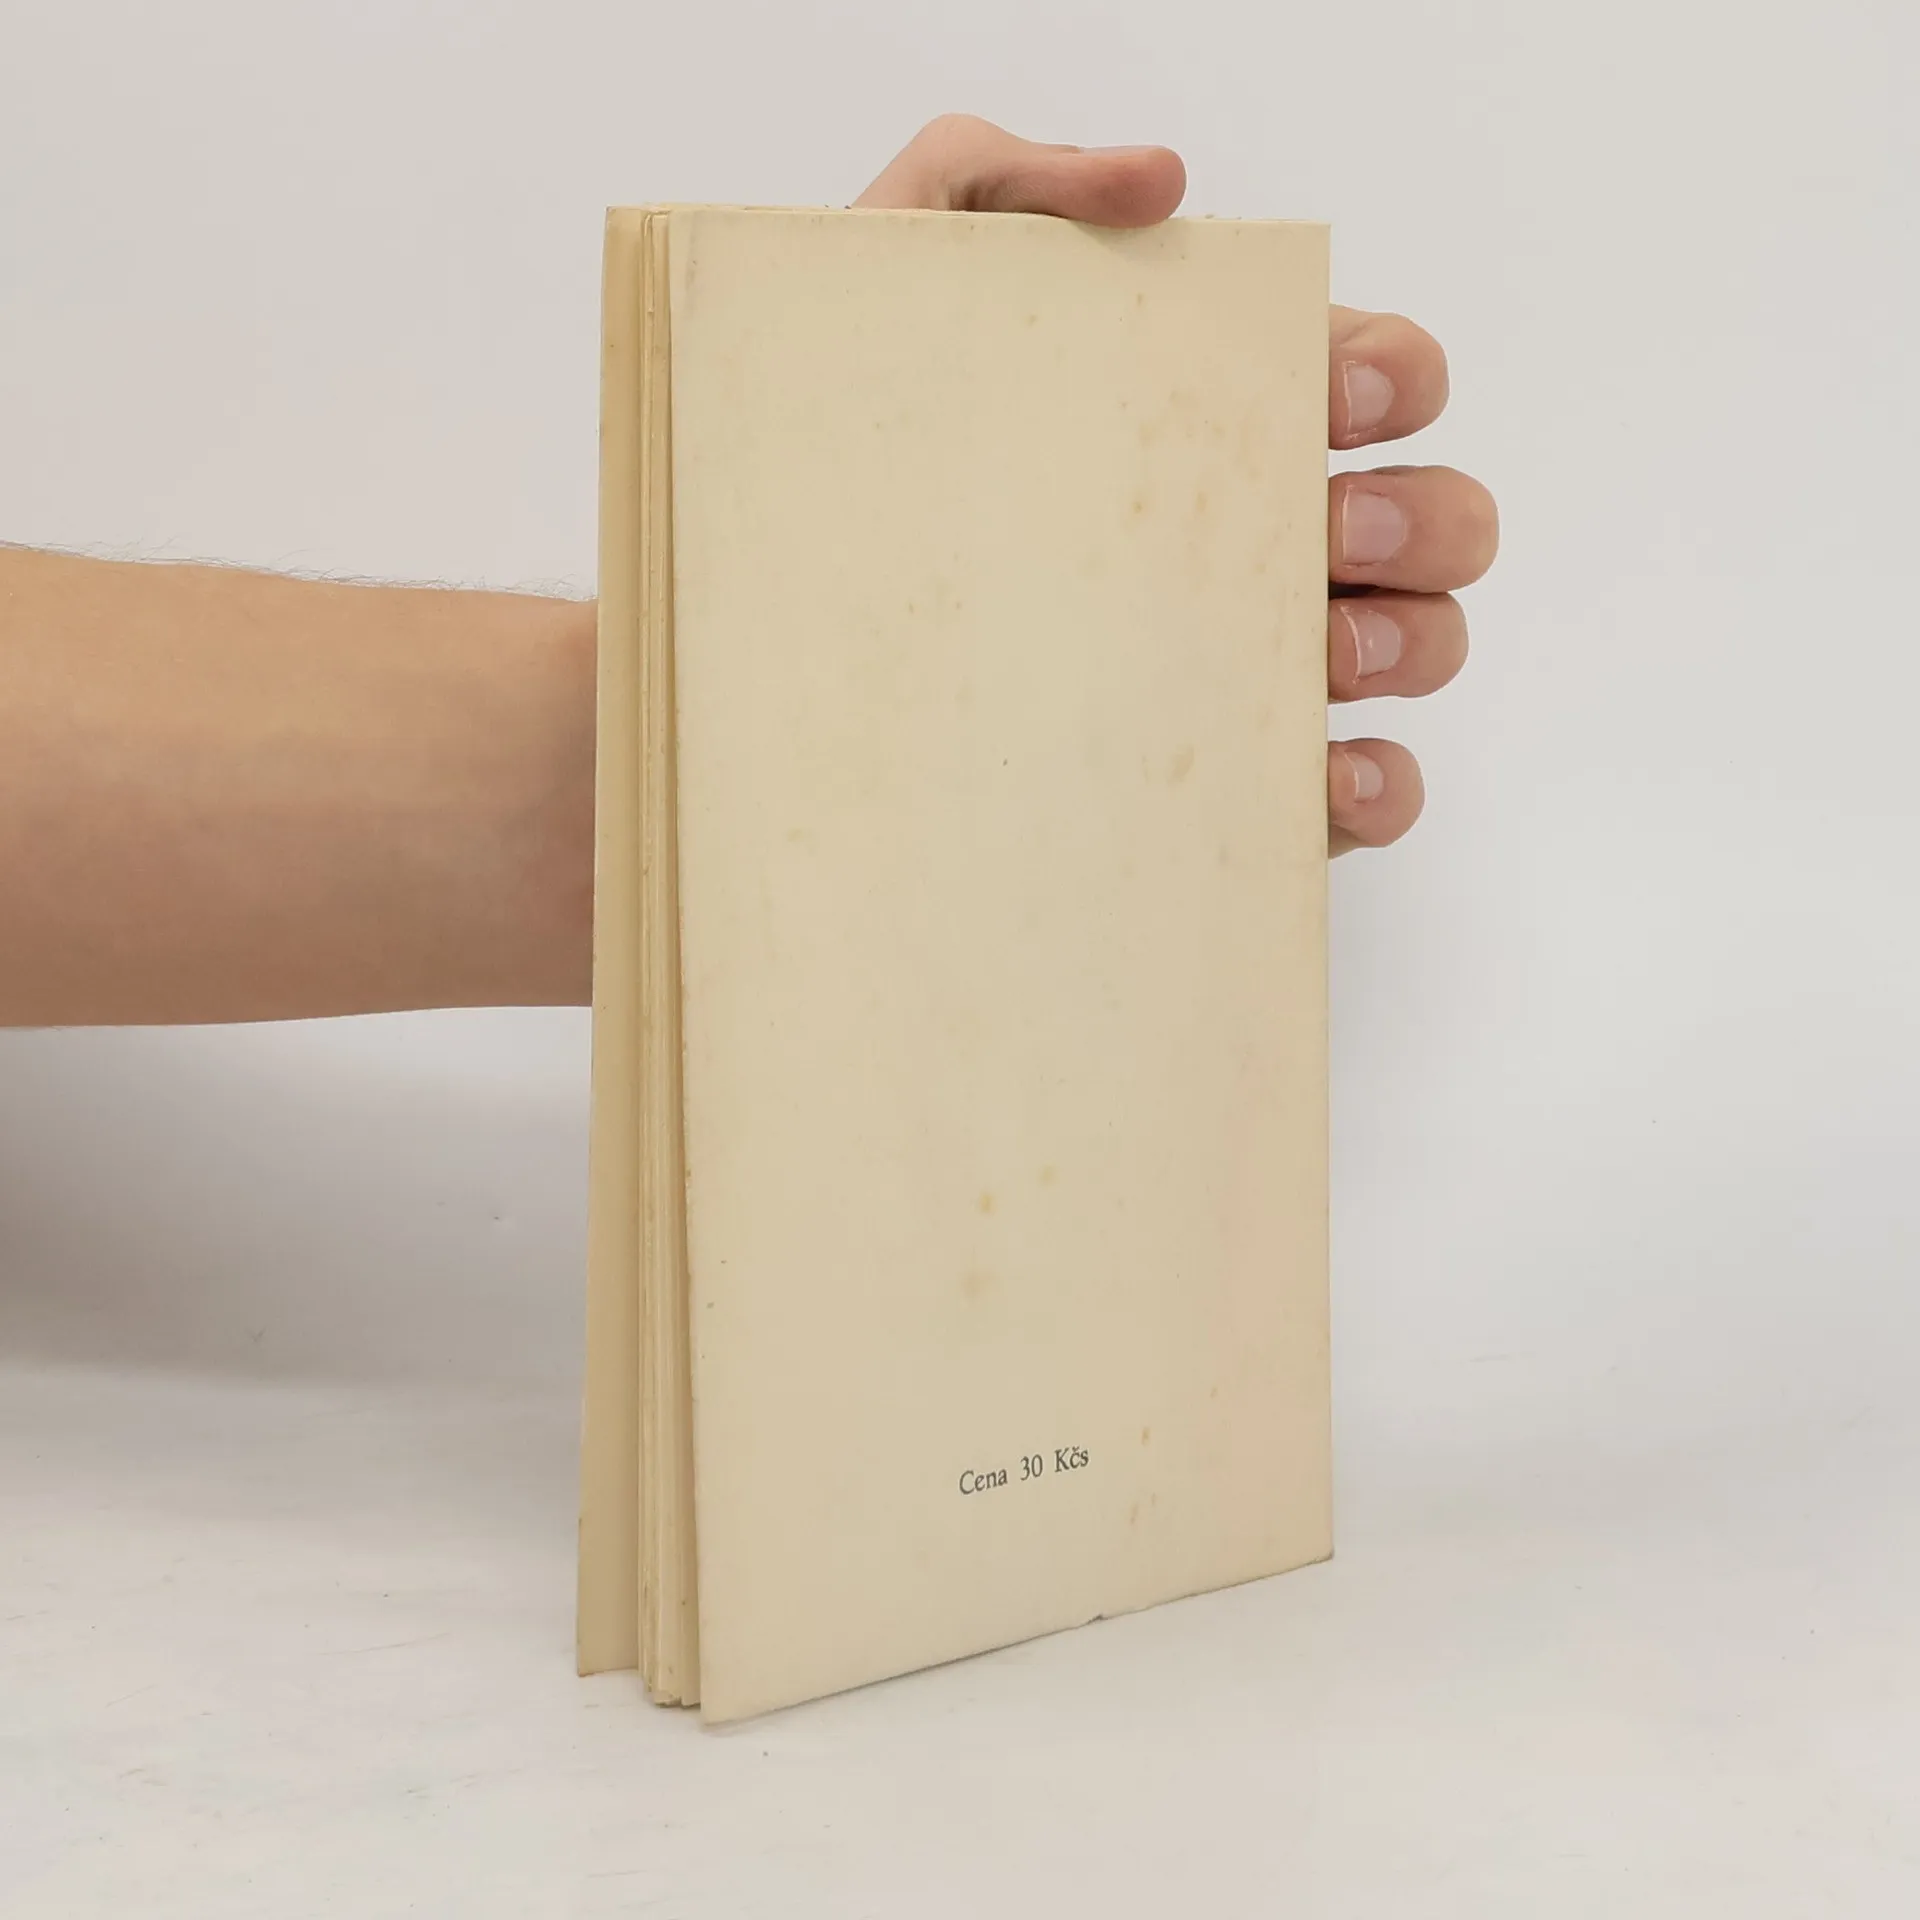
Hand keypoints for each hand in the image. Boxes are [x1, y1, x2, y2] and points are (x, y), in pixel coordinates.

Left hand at [858, 116, 1497, 853]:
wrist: (744, 663)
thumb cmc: (816, 479)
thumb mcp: (879, 293)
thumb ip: (999, 184)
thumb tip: (1159, 183)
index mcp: (1198, 430)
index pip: (1367, 381)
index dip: (1390, 376)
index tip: (1328, 398)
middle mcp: (1241, 549)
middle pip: (1429, 518)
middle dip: (1419, 515)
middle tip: (1323, 530)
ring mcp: (1243, 676)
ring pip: (1417, 647)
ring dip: (1410, 639)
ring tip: (1316, 644)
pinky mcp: (1224, 794)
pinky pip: (1360, 796)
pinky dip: (1382, 783)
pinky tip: (1329, 768)